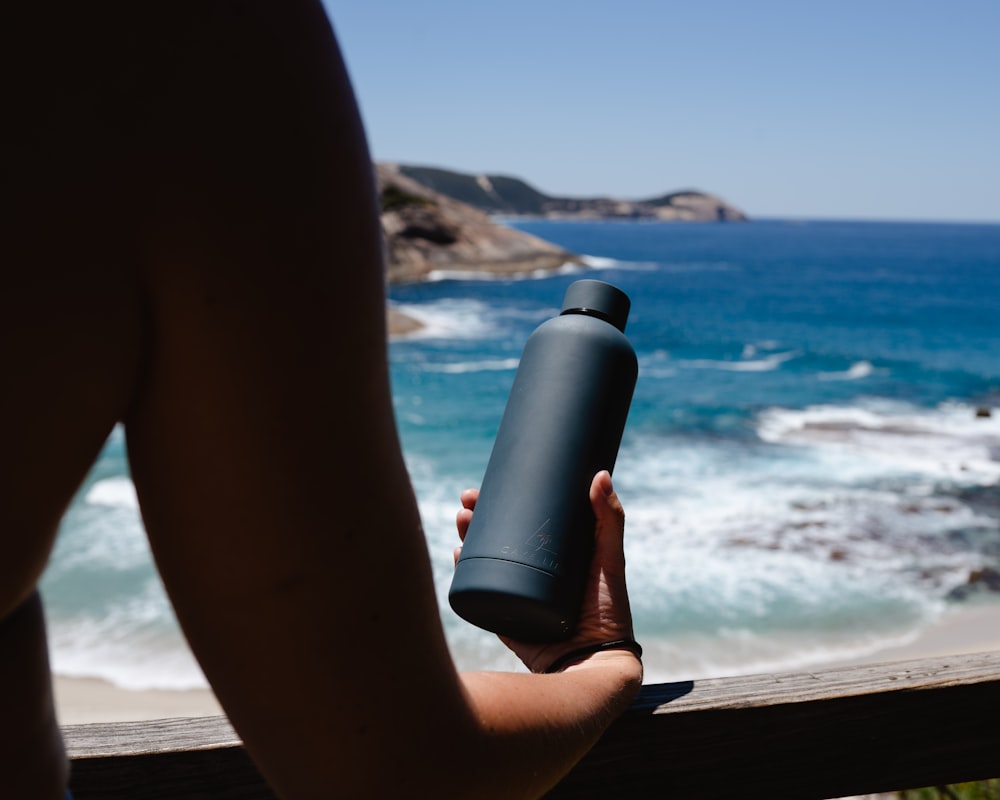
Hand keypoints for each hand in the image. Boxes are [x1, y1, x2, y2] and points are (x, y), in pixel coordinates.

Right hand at [455, 470, 635, 673]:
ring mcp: (516, 595)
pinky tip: (455, 557)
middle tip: (466, 502)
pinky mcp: (503, 619)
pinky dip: (464, 574)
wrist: (591, 663)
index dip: (503, 500)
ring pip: (483, 561)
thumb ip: (609, 520)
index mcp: (555, 556)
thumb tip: (600, 474)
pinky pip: (479, 594)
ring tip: (461, 522)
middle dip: (477, 516)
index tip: (488, 482)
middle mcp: (532, 573)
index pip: (523, 520)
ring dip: (467, 539)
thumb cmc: (609, 612)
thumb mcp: (610, 559)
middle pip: (497, 537)